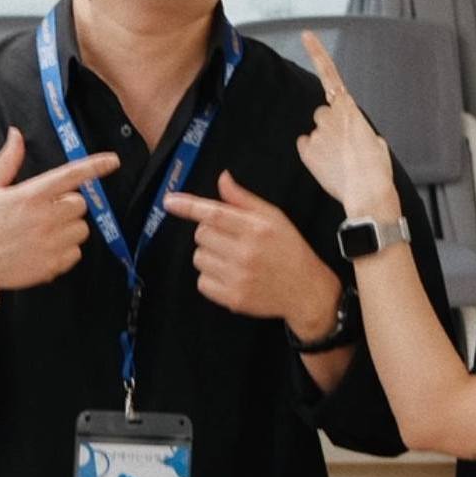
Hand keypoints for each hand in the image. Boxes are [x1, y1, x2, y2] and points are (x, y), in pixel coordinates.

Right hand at [0, 127, 118, 297]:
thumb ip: (7, 160)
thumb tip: (16, 134)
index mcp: (31, 195)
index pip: (71, 175)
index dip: (95, 166)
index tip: (113, 161)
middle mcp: (45, 218)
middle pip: (80, 204)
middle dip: (68, 204)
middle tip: (45, 211)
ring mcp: (51, 243)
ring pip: (81, 229)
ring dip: (69, 228)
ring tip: (42, 232)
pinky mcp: (53, 265)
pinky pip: (76, 252)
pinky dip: (65, 250)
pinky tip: (43, 249)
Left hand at [163, 169, 340, 330]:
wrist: (306, 290)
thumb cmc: (289, 248)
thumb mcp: (274, 217)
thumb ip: (244, 200)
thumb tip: (222, 178)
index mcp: (256, 228)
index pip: (214, 214)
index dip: (189, 206)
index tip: (169, 201)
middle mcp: (245, 253)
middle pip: (202, 234)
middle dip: (210, 233)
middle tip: (230, 238)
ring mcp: (238, 278)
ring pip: (198, 257)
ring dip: (209, 254)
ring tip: (231, 258)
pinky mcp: (232, 299)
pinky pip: (201, 281)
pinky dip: (210, 277)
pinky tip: (229, 275)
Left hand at [296, 31, 396, 214]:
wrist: (368, 192)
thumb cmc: (377, 170)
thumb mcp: (377, 144)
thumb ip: (363, 132)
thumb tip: (359, 138)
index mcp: (351, 110)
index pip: (330, 75)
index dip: (317, 53)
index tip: (306, 35)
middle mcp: (331, 116)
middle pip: (323, 114)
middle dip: (330, 126)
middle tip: (344, 148)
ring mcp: (317, 132)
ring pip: (316, 133)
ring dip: (324, 143)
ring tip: (340, 162)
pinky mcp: (307, 150)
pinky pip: (306, 147)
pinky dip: (314, 156)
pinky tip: (328, 167)